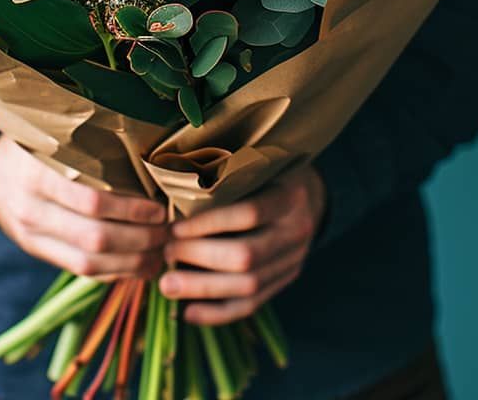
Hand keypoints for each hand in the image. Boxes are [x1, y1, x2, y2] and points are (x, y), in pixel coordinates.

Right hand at [0, 136, 167, 278]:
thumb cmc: (42, 146)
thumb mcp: (58, 138)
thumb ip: (93, 150)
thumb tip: (153, 163)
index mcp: (39, 173)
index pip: (92, 200)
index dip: (131, 210)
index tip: (161, 208)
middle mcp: (31, 208)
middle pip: (94, 238)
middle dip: (139, 240)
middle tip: (169, 233)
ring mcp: (31, 235)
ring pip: (89, 263)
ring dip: (132, 263)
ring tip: (161, 254)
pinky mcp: (37, 252)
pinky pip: (80, 271)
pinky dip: (115, 272)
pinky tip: (140, 265)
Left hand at [159, 166, 325, 324]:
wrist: (312, 195)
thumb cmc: (270, 172)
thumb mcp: (258, 164)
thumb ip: (228, 178)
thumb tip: (174, 197)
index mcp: (290, 196)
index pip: (248, 214)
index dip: (208, 223)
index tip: (174, 226)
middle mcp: (296, 232)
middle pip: (246, 256)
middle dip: (199, 257)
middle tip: (166, 252)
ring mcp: (294, 261)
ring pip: (248, 286)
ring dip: (202, 289)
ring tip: (167, 285)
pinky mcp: (285, 281)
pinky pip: (252, 305)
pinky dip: (217, 313)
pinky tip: (187, 312)